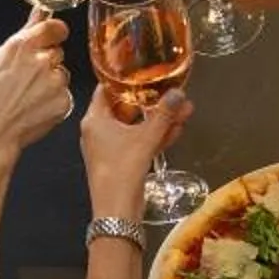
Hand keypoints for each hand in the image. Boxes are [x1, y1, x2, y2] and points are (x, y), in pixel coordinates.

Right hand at [0, 6, 77, 163]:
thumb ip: (24, 33)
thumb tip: (39, 13)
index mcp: (24, 45)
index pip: (56, 27)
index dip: (53, 33)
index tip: (50, 39)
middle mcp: (43, 61)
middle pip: (57, 52)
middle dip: (47, 62)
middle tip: (27, 79)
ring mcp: (56, 82)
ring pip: (61, 75)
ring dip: (51, 82)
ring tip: (27, 96)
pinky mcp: (64, 102)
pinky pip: (64, 95)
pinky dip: (54, 101)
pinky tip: (34, 108)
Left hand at [80, 87, 188, 214]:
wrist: (117, 211)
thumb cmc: (123, 168)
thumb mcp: (145, 138)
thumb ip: (163, 114)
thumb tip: (179, 93)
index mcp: (94, 119)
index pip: (106, 89)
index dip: (124, 77)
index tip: (144, 67)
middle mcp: (98, 130)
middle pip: (125, 107)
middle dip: (150, 101)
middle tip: (171, 90)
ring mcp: (108, 147)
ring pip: (135, 126)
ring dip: (157, 120)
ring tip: (183, 110)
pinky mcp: (120, 161)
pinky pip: (138, 142)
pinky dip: (154, 136)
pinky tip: (177, 130)